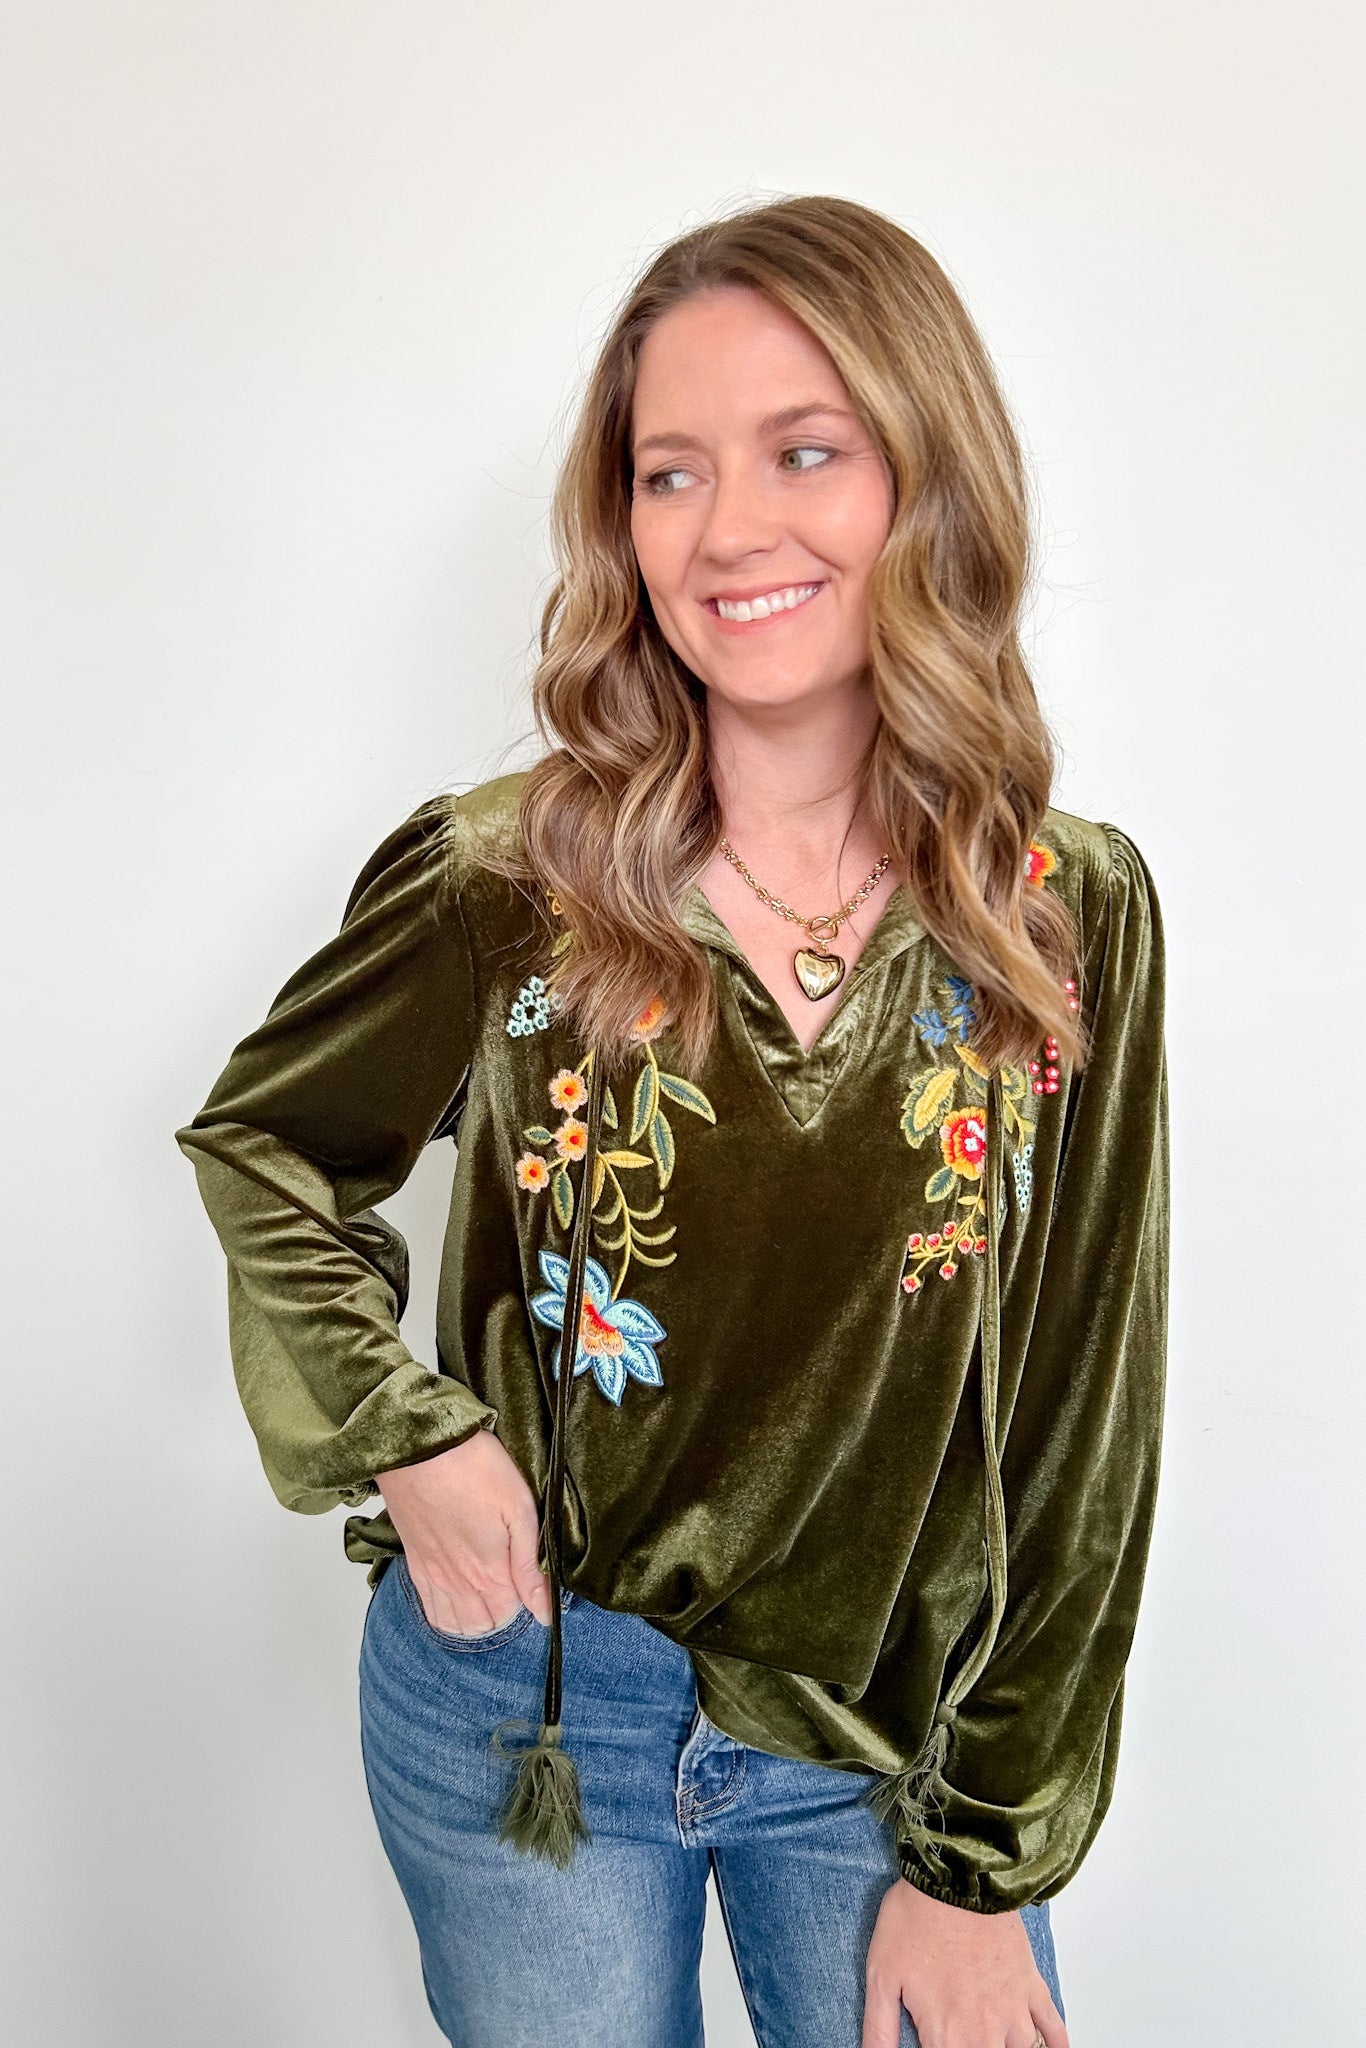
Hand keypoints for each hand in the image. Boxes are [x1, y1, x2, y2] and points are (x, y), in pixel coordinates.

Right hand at [375, 1429, 552, 1633]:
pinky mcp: (415, 1562)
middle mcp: (458, 1583)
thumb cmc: (475, 1468)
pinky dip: (444, 1614)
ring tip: (487, 1597)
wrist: (420, 1446)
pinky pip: (427, 1609)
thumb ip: (530, 1566)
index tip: (532, 1581)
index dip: (527, 1603)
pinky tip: (456, 1598)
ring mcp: (433, 1575)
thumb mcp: (519, 1509)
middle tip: (512, 1587)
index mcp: (489, 1572)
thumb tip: (544, 1612)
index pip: (511, 1615)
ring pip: (453, 1624)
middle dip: (501, 1615)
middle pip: (482, 1625)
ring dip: (473, 1620)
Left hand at [861, 1877, 1067, 2047]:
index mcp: (947, 2036)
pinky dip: (1056, 2044)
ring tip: (991, 2033)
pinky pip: (1054, 2029)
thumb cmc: (916, 1919)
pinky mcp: (1032, 1987)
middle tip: (959, 2032)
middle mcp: (986, 2033)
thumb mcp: (881, 1976)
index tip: (934, 2042)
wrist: (957, 1875)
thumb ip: (879, 2031)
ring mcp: (1014, 2011)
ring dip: (1008, 2046)